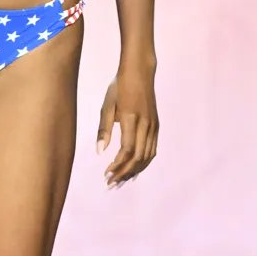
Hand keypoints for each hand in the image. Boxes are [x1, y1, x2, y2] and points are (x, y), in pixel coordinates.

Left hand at [96, 67, 158, 187]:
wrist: (140, 72)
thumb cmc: (119, 87)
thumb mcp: (107, 105)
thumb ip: (104, 129)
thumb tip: (100, 152)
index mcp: (131, 118)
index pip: (127, 150)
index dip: (118, 165)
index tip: (106, 174)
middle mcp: (146, 124)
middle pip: (138, 157)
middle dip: (124, 173)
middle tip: (111, 183)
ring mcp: (153, 125)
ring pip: (147, 156)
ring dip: (134, 171)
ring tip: (120, 180)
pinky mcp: (156, 125)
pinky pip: (152, 149)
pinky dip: (143, 162)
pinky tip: (133, 169)